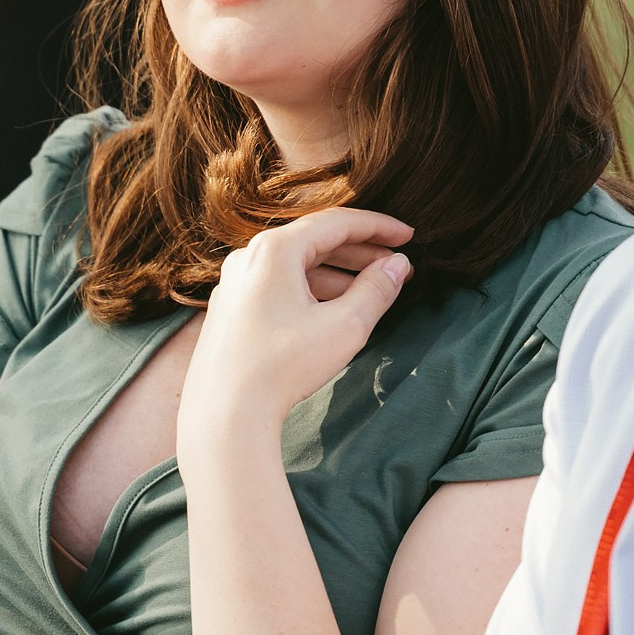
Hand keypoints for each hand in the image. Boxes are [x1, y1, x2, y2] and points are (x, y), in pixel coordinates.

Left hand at [179, 208, 414, 452]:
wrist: (225, 412)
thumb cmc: (282, 367)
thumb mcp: (345, 326)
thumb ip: (377, 290)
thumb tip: (397, 266)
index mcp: (275, 250)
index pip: (337, 222)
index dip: (378, 227)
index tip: (408, 237)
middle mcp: (249, 257)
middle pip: (315, 241)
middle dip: (360, 252)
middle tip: (396, 266)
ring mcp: (235, 283)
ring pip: (296, 266)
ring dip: (337, 273)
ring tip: (372, 289)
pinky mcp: (231, 309)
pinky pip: (278, 286)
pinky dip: (310, 290)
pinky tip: (334, 309)